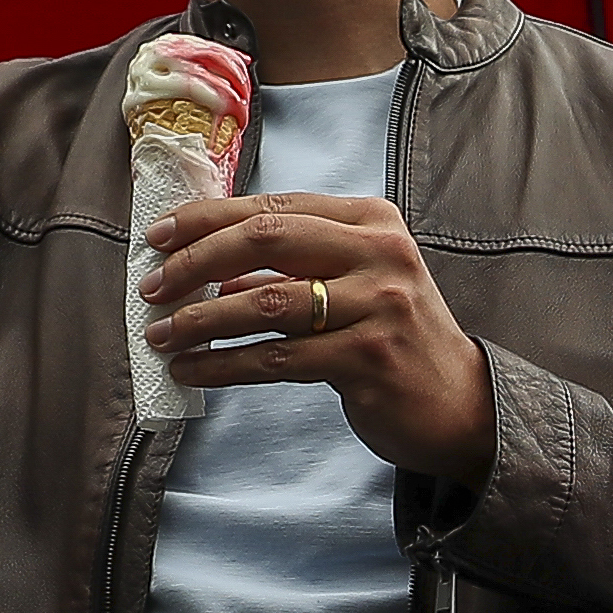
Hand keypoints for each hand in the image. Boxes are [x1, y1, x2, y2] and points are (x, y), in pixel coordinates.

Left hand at [144, 192, 494, 483]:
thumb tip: (203, 268)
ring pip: (265, 303)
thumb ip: (292, 267)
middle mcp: (380, 253)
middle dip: (195, 261)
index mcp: (371, 221)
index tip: (157, 238)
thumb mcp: (353, 284)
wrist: (460, 405)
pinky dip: (224, 365)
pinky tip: (193, 370)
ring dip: (201, 320)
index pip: (273, 207)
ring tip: (162, 335)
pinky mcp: (368, 358)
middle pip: (265, 240)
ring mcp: (378, 305)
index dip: (206, 220)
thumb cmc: (395, 340)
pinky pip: (276, 358)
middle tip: (152, 286)